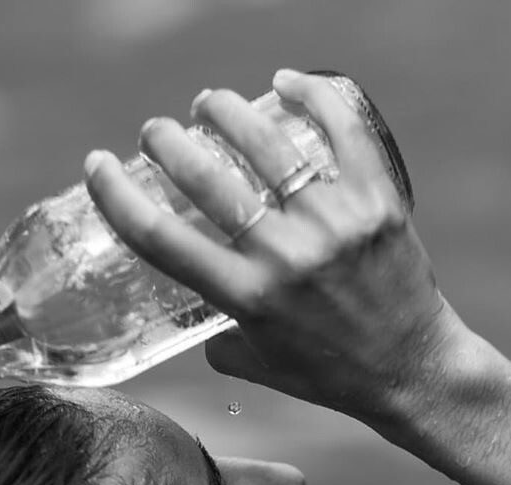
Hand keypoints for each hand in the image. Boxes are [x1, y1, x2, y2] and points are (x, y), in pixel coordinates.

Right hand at [84, 69, 466, 427]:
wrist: (412, 371)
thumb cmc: (332, 374)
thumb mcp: (261, 367)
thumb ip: (220, 339)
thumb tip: (196, 317)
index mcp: (248, 299)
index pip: (161, 239)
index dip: (116, 196)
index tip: (98, 168)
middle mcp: (285, 258)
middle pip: (206, 180)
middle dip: (167, 143)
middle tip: (157, 133)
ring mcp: (333, 225)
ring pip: (266, 145)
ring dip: (225, 112)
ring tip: (207, 104)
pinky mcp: (376, 203)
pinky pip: (341, 130)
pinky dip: (310, 95)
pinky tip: (286, 83)